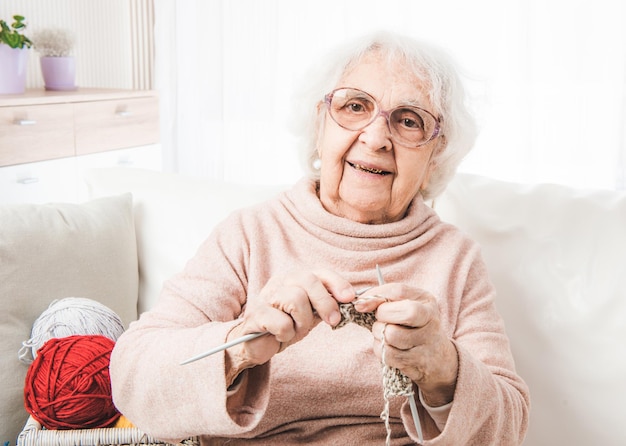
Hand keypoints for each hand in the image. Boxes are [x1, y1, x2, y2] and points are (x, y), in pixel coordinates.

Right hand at [224, 269, 354, 384]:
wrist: (257, 344)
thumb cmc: (286, 326)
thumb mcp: (310, 314)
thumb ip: (326, 304)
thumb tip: (349, 299)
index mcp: (295, 279)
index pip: (319, 272)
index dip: (336, 283)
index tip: (350, 298)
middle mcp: (280, 282)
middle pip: (308, 281)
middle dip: (325, 302)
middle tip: (333, 320)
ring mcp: (266, 296)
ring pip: (295, 299)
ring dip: (302, 321)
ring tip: (296, 329)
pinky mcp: (256, 314)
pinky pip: (281, 322)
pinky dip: (286, 334)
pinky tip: (280, 336)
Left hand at [354, 283, 458, 406]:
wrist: (437, 357)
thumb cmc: (412, 325)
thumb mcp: (405, 304)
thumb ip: (384, 298)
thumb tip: (360, 304)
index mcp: (426, 300)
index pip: (398, 291)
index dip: (375, 296)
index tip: (360, 304)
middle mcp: (431, 320)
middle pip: (405, 313)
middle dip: (383, 316)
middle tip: (381, 320)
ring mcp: (426, 342)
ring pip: (391, 335)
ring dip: (379, 335)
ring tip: (384, 334)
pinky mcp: (416, 362)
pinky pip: (388, 354)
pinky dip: (381, 350)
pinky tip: (388, 347)